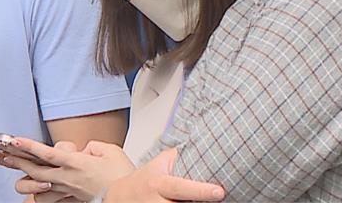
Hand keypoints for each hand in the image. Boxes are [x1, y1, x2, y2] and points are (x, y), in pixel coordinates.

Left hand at [0, 138, 131, 201]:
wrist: (129, 199)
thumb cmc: (120, 176)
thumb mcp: (108, 150)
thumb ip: (90, 145)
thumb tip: (82, 149)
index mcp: (75, 163)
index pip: (46, 153)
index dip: (28, 146)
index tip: (12, 140)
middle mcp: (66, 177)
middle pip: (32, 169)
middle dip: (10, 160)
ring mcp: (65, 189)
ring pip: (35, 184)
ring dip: (20, 177)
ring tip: (4, 165)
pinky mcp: (68, 198)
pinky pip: (47, 197)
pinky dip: (36, 192)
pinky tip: (27, 187)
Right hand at [104, 149, 224, 202]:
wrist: (122, 196)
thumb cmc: (146, 179)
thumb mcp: (158, 164)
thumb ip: (178, 156)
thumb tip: (203, 144)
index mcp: (159, 184)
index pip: (181, 187)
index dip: (201, 191)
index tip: (219, 192)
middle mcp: (158, 202)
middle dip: (197, 202)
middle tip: (215, 195)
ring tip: (201, 199)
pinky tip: (189, 202)